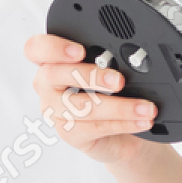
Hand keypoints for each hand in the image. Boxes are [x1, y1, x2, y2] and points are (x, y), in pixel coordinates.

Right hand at [25, 33, 157, 164]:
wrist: (123, 133)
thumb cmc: (112, 93)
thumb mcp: (111, 69)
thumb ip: (110, 59)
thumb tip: (133, 57)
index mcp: (54, 61)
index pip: (36, 49)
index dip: (53, 48)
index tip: (79, 51)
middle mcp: (49, 85)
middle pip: (53, 75)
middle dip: (90, 75)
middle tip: (118, 80)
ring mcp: (56, 111)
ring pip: (80, 106)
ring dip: (119, 106)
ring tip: (145, 107)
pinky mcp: (69, 134)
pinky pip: (95, 127)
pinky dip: (123, 123)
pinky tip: (140, 120)